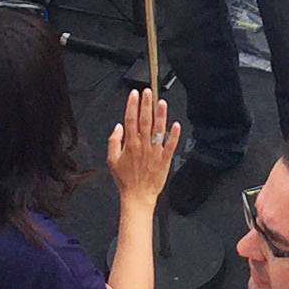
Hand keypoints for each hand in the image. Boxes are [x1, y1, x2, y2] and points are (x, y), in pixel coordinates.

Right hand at [107, 85, 179, 203]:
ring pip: (158, 130)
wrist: (138, 196)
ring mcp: (154, 152)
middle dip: (146, 104)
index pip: (130, 120)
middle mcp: (143, 146)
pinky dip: (174, 135)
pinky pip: (170, 145)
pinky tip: (176, 125)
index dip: (132, 105)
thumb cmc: (125, 180)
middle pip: (144, 121)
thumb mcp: (112, 161)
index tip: (135, 94)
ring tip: (162, 102)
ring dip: (160, 115)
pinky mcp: (165, 159)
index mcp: (130, 145)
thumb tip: (117, 126)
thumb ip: (113, 142)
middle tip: (148, 91)